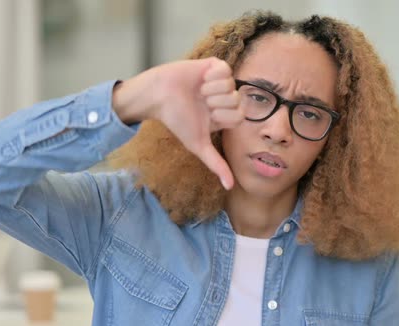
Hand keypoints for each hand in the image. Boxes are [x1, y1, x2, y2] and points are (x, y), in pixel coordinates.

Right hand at [112, 57, 242, 189]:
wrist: (159, 95)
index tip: (206, 115)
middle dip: (216, 103)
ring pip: (231, 86)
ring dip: (211, 90)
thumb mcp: (198, 144)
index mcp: (225, 115)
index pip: (239, 117)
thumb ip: (216, 164)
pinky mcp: (215, 65)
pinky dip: (210, 76)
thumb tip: (230, 187)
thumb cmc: (177, 120)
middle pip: (237, 102)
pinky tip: (200, 78)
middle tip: (201, 102)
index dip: (221, 117)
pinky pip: (225, 70)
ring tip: (198, 90)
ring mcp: (222, 82)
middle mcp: (226, 98)